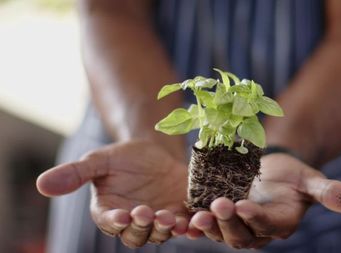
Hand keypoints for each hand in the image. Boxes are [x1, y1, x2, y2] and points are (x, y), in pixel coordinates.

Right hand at [36, 139, 188, 247]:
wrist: (155, 151)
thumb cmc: (122, 157)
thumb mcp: (98, 160)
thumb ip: (75, 174)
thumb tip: (41, 184)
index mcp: (109, 212)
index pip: (110, 222)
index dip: (116, 221)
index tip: (122, 215)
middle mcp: (133, 222)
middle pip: (136, 235)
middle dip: (143, 226)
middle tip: (149, 213)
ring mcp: (157, 220)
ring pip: (160, 234)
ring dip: (166, 229)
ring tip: (171, 218)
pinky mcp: (179, 214)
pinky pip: (185, 226)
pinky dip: (190, 226)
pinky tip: (196, 220)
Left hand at [187, 153, 340, 248]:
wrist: (272, 170)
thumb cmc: (294, 176)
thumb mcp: (312, 180)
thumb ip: (329, 192)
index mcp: (281, 222)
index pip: (268, 224)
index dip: (256, 217)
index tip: (244, 205)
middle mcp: (258, 230)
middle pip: (242, 235)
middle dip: (229, 222)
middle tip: (218, 205)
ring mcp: (237, 225)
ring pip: (222, 233)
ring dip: (209, 226)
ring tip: (196, 215)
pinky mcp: (221, 217)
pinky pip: (208, 223)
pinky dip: (196, 222)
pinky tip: (184, 215)